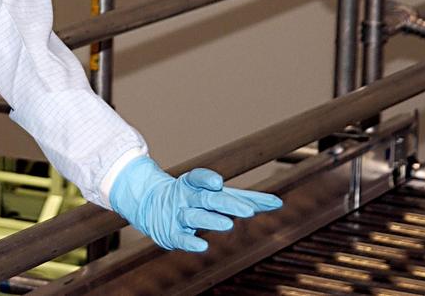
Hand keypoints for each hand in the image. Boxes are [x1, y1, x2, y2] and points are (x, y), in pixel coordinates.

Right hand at [109, 155, 282, 251]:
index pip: (199, 178)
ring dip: (210, 220)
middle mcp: (185, 198)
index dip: (206, 179)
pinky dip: (190, 242)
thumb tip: (276, 202)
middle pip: (206, 199)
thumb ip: (243, 198)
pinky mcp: (171, 233)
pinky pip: (180, 237)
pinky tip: (202, 247)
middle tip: (247, 211)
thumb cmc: (191, 198)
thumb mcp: (212, 193)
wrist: (148, 203)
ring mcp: (177, 215)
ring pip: (193, 216)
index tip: (218, 182)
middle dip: (226, 204)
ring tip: (227, 225)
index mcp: (192, 184)